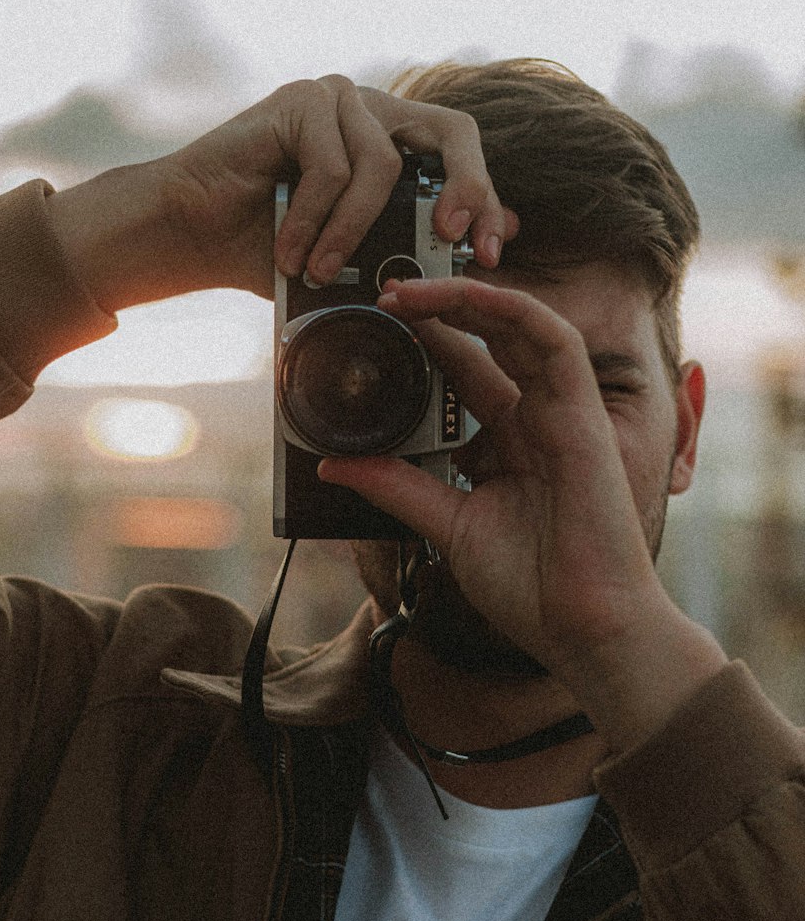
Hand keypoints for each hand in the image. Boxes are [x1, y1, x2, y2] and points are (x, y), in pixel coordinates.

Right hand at [47, 75, 517, 308]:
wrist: (191, 235)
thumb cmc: (267, 248)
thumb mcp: (355, 256)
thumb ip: (415, 243)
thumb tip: (493, 241)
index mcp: (390, 139)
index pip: (461, 152)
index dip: (486, 198)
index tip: (493, 251)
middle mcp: (370, 110)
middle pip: (452, 131)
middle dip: (464, 191)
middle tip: (450, 242)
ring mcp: (336, 99)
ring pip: (383, 166)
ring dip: (351, 233)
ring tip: (318, 271)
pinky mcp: (300, 101)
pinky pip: (332, 167)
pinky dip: (315, 221)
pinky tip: (290, 253)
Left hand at [318, 275, 726, 750]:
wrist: (585, 629)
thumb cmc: (532, 587)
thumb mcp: (447, 524)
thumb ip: (396, 486)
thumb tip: (335, 462)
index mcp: (507, 445)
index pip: (463, 375)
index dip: (421, 344)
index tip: (370, 328)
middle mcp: (535, 420)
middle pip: (485, 343)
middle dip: (434, 311)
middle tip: (380, 295)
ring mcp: (562, 412)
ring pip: (517, 326)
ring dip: (462, 299)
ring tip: (404, 291)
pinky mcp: (584, 414)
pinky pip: (552, 340)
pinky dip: (510, 310)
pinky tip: (465, 298)